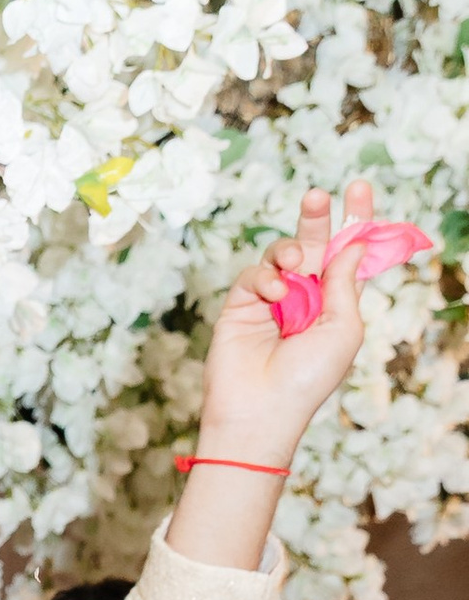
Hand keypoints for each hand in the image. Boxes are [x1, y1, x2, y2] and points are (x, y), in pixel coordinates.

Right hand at [174, 177, 377, 571]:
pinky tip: (273, 294)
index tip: (358, 189)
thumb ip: (344, 282)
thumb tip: (353, 243)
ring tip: (293, 266)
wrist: (260, 409)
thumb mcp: (343, 328)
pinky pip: (254, 273)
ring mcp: (271, 300)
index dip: (353, 222)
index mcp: (334, 303)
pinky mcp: (240, 305)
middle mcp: (304, 297)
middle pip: (313, 244)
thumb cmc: (308, 379)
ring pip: (281, 254)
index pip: (345, 255)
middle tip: (317, 195)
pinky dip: (265, 277)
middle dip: (316, 218)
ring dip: (290, 251)